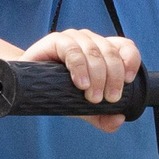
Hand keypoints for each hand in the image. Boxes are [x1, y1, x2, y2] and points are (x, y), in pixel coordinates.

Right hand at [20, 29, 141, 131]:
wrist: (28, 86)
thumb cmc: (59, 91)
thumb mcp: (84, 107)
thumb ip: (102, 116)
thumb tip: (119, 119)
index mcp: (103, 50)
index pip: (125, 47)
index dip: (130, 61)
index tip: (128, 81)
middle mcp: (91, 41)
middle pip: (110, 53)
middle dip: (112, 79)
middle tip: (107, 100)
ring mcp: (74, 39)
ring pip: (94, 52)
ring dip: (97, 76)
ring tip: (92, 97)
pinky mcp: (56, 40)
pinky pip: (72, 50)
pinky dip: (79, 67)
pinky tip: (80, 83)